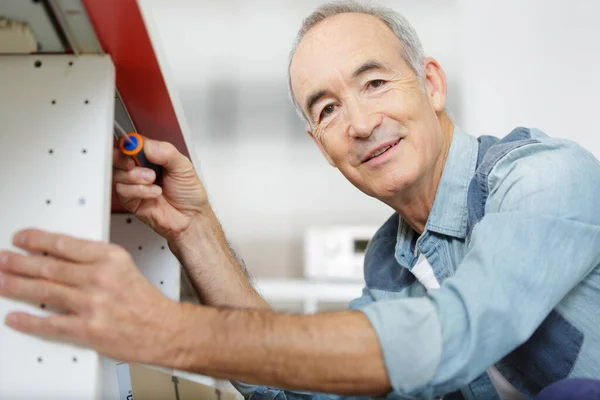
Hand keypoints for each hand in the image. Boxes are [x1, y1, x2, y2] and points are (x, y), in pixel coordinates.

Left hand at [0, 229, 183, 364]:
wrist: (163, 329)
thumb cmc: (145, 302)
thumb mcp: (125, 267)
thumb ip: (95, 261)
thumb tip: (60, 257)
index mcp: (111, 258)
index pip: (65, 244)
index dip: (38, 239)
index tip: (23, 238)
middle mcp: (100, 278)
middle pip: (49, 266)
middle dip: (19, 262)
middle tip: (4, 259)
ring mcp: (92, 304)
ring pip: (45, 292)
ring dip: (17, 286)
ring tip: (2, 281)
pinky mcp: (87, 329)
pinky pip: (50, 324)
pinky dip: (28, 321)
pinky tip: (16, 317)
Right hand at [113, 139, 210, 241]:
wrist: (191, 217)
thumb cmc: (189, 193)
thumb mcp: (183, 166)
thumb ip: (166, 152)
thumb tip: (147, 145)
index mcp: (152, 157)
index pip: (132, 144)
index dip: (128, 144)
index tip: (132, 147)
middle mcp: (140, 169)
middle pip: (117, 157)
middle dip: (123, 159)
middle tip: (134, 163)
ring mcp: (134, 185)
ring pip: (118, 174)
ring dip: (135, 176)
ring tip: (152, 179)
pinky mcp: (131, 200)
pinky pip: (123, 191)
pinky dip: (139, 190)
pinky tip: (153, 192)